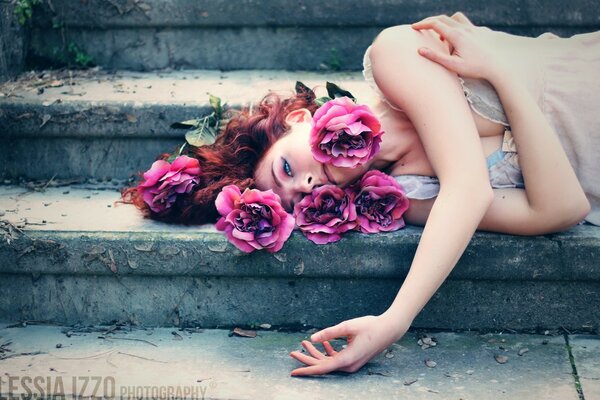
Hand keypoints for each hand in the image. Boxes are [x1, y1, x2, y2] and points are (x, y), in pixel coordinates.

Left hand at [289, 313, 407, 375]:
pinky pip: (336, 359)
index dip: (306, 369)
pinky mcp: (354, 359)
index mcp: (347, 359)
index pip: (322, 368)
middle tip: (292, 351)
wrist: (390, 329)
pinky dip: (328, 351)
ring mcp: (352, 364)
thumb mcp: (347, 326)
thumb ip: (329, 333)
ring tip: (304, 342)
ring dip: (317, 353)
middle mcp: (349, 365)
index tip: (293, 372)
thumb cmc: (370, 326)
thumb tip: (313, 337)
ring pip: (329, 361)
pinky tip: (322, 343)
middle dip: (307, 358)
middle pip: (323, 365)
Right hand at [411, 12, 505, 79]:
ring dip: (446, 23)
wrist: (499, 65)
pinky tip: (459, 42)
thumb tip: (420, 50)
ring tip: (443, 38)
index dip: (423, 24)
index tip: (413, 27)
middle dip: (430, 21)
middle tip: (421, 28)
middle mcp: (465, 28)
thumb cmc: (476, 68)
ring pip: (456, 18)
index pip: (435, 24)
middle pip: (443, 18)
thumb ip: (436, 57)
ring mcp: (474, 28)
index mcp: (456, 35)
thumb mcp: (453, 65)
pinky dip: (458, 29)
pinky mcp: (481, 31)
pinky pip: (466, 25)